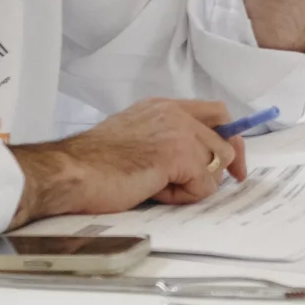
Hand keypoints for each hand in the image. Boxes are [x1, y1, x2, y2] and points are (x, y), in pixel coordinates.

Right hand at [8, 98, 246, 227]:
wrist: (70, 172)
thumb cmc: (92, 166)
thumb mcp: (135, 140)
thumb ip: (164, 141)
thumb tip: (194, 162)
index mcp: (162, 108)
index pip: (214, 112)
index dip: (228, 136)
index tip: (232, 159)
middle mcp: (173, 113)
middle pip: (226, 135)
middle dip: (233, 159)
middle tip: (234, 178)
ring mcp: (177, 131)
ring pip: (217, 163)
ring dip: (194, 184)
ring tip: (159, 187)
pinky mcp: (177, 154)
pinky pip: (204, 185)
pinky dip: (183, 197)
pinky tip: (154, 192)